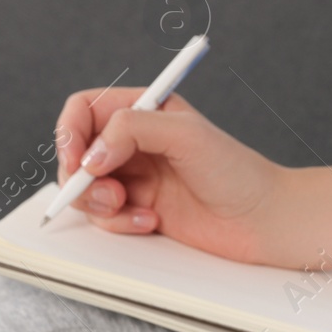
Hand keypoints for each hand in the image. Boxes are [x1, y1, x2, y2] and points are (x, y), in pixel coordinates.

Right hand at [55, 88, 280, 262]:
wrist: (261, 220)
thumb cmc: (236, 171)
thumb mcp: (186, 135)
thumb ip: (133, 129)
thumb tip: (92, 153)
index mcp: (144, 109)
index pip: (84, 109)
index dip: (70, 133)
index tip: (77, 159)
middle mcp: (134, 141)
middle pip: (75, 152)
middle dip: (80, 176)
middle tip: (105, 192)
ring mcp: (134, 177)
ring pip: (84, 188)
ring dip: (96, 202)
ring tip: (127, 206)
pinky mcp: (138, 209)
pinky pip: (104, 217)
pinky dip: (118, 223)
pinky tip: (150, 221)